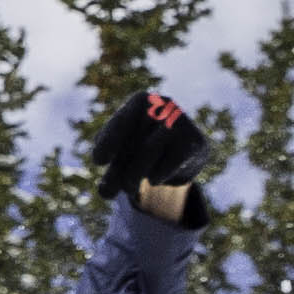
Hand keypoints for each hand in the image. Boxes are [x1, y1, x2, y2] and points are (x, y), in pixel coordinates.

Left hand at [90, 90, 210, 217]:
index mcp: (141, 101)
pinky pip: (168, 165)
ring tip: (127, 190)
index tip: (98, 161)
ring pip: (148, 152)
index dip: (109, 141)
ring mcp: (181, 121)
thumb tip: (105, 190)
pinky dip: (156, 177)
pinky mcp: (195, 142)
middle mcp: (163, 105)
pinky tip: (153, 179)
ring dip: (133, 176)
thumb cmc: (144, 146)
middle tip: (105, 192)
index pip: (121, 122)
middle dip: (117, 169)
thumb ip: (112, 167)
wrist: (185, 151)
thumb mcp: (123, 152)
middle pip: (133, 141)